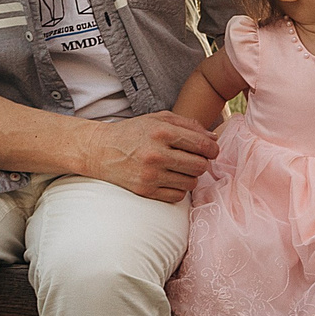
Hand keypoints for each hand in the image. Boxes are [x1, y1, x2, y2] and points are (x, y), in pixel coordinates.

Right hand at [75, 111, 217, 201]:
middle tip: (194, 159)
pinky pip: (178, 196)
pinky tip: (171, 179)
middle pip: (200, 166)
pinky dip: (179, 189)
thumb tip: (213, 139)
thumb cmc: (133, 132)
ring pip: (191, 183)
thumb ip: (188, 125)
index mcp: (162, 132)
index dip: (213, 149)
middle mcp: (156, 154)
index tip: (211, 150)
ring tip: (180, 168)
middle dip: (202, 163)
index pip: (202, 145)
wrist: (100, 150)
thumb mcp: (158, 119)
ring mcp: (150, 175)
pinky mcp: (145, 191)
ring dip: (190, 176)